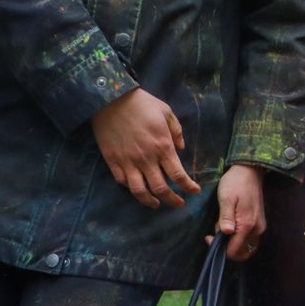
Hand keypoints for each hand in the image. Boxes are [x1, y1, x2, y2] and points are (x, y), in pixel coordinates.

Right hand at [90, 88, 201, 208]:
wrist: (110, 100)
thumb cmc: (142, 104)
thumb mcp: (166, 112)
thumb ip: (176, 132)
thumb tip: (181, 149)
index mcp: (163, 146)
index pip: (178, 175)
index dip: (188, 186)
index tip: (194, 191)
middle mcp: (146, 158)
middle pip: (161, 188)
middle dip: (172, 200)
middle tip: (178, 204)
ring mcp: (128, 162)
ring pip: (140, 191)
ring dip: (150, 201)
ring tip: (157, 204)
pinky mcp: (112, 161)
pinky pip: (123, 182)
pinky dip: (131, 189)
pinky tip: (138, 189)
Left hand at [209, 164, 265, 261]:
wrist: (250, 171)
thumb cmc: (235, 183)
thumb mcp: (226, 198)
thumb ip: (226, 217)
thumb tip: (226, 233)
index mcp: (247, 224)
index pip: (234, 251)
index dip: (219, 249)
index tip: (209, 236)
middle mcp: (257, 229)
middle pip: (242, 253)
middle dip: (227, 249)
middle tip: (215, 234)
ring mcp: (260, 227)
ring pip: (247, 247)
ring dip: (233, 245)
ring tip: (222, 229)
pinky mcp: (259, 223)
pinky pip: (249, 240)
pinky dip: (239, 240)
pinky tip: (230, 227)